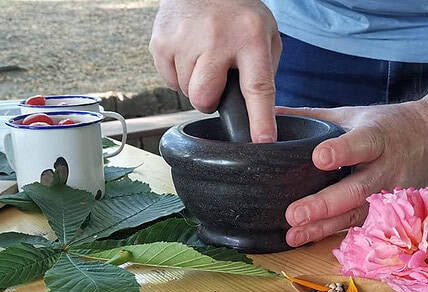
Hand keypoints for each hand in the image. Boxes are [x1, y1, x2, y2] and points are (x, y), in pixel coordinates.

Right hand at [149, 0, 280, 142]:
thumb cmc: (238, 13)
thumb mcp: (265, 34)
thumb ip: (264, 72)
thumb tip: (259, 114)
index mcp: (250, 37)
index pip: (257, 87)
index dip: (259, 119)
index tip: (262, 142)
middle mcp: (216, 38)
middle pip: (205, 98)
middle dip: (209, 101)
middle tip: (215, 81)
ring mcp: (184, 40)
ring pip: (185, 92)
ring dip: (195, 84)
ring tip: (203, 57)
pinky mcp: (161, 42)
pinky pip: (169, 81)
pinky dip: (178, 74)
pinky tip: (188, 52)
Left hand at [278, 100, 427, 246]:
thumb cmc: (389, 125)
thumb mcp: (354, 114)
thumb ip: (313, 118)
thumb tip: (269, 114)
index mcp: (378, 137)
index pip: (361, 144)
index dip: (341, 151)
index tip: (318, 158)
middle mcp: (387, 168)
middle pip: (356, 189)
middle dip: (325, 204)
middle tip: (294, 214)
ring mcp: (390, 194)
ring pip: (357, 214)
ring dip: (324, 228)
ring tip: (294, 236)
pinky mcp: (390, 212)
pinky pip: (361, 227)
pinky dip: (335, 235)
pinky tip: (309, 242)